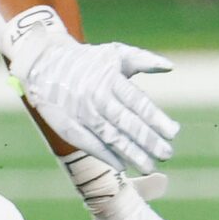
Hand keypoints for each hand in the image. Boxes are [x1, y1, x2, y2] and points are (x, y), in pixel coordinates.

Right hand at [7, 14, 178, 176]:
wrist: (43, 62)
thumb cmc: (88, 60)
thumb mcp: (116, 53)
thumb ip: (144, 60)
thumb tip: (171, 66)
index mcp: (110, 79)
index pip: (137, 103)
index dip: (156, 120)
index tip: (174, 133)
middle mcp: (95, 97)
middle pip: (126, 123)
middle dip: (148, 141)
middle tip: (167, 154)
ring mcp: (80, 113)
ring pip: (109, 137)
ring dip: (131, 154)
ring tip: (149, 166)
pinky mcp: (66, 126)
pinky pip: (89, 144)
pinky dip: (106, 156)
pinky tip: (123, 165)